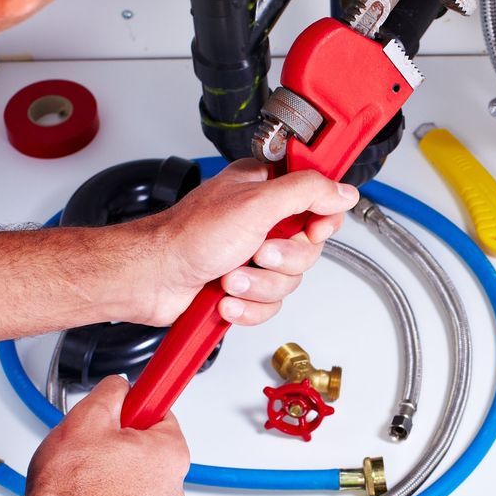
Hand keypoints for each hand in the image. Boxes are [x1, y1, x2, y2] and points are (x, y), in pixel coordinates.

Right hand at [0, 376, 187, 495]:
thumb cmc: (69, 492)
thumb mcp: (86, 418)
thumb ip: (111, 392)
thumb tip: (119, 387)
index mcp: (170, 454)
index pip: (162, 413)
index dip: (134, 408)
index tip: (124, 408)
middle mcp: (173, 489)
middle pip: (150, 450)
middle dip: (122, 445)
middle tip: (91, 448)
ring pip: (139, 483)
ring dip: (116, 477)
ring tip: (84, 480)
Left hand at [126, 161, 358, 326]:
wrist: (152, 279)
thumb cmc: (186, 237)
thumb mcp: (255, 204)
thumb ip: (305, 192)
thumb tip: (343, 191)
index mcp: (264, 189)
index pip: (317, 201)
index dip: (320, 221)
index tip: (312, 230)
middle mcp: (260, 221)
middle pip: (308, 249)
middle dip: (280, 262)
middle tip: (256, 253)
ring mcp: (250, 256)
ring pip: (288, 282)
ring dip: (258, 286)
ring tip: (230, 276)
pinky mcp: (242, 288)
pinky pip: (268, 305)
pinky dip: (246, 306)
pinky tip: (224, 297)